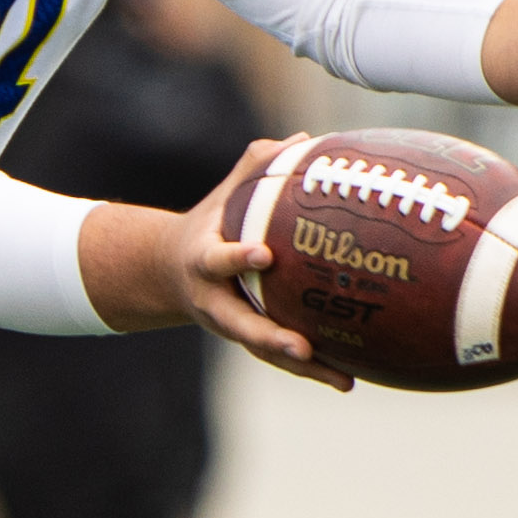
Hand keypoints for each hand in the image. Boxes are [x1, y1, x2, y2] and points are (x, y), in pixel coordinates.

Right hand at [79, 139, 351, 391]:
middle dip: (269, 337)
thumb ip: (256, 168)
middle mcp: (214, 302)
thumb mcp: (223, 197)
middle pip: (240, 325)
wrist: (168, 273)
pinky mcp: (250, 341)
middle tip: (300, 346)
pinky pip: (282, 360)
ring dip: (301, 368)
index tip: (264, 255)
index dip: (238, 259)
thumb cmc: (209, 225)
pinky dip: (313, 370)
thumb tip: (303, 138)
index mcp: (203, 262)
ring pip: (265, 351)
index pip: (218, 260)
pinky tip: (349, 379)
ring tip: (341, 379)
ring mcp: (231, 326)